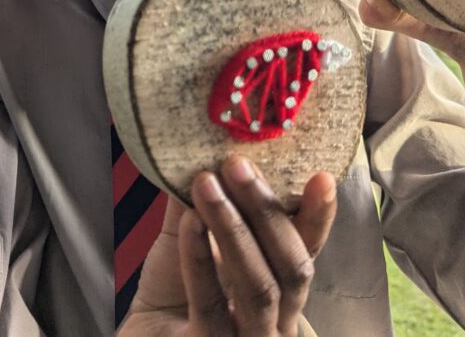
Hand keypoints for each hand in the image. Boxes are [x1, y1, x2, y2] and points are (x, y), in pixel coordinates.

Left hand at [120, 156, 335, 335]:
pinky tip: (189, 222)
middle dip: (268, 211)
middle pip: (291, 267)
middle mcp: (275, 319)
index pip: (306, 250)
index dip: (318, 217)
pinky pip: (210, 306)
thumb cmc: (172, 287)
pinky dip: (199, 260)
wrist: (144, 333)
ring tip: (206, 182)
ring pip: (259, 287)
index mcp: (278, 286)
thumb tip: (203, 147)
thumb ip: (201, 200)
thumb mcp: (189, 237)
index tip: (321, 177)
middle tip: (238, 164)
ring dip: (233, 228)